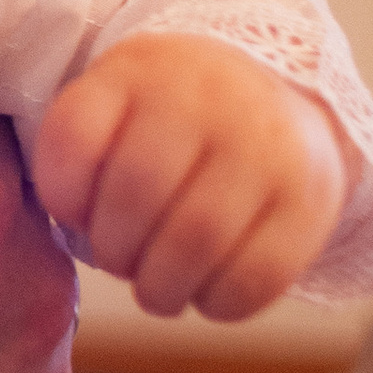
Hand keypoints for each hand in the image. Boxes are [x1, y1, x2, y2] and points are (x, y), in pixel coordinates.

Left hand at [33, 36, 346, 320]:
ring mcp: (264, 144)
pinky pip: (256, 275)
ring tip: (159, 288)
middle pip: (134, 197)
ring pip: (195, 241)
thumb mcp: (118, 101)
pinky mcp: (309, 198)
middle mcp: (203, 95)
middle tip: (123, 262)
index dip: (63, 196)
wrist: (283, 93)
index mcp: (138, 69)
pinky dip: (219, 303)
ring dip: (163, 287)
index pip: (75, 139)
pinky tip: (208, 292)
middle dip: (116, 251)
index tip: (79, 213)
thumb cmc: (173, 119)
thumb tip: (74, 228)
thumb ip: (78, 151)